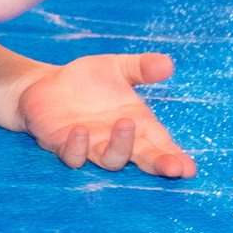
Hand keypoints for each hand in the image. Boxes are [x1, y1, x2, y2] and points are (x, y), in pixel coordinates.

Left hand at [15, 51, 195, 178]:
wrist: (43, 84)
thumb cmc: (86, 81)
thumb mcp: (116, 68)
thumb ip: (140, 68)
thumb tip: (168, 64)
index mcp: (137, 125)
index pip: (161, 146)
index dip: (175, 158)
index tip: (189, 169)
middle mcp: (116, 141)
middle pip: (142, 160)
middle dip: (158, 164)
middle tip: (173, 167)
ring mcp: (91, 147)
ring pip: (110, 159)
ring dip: (119, 146)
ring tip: (125, 124)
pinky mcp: (63, 146)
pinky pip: (73, 155)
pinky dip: (78, 147)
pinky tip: (81, 130)